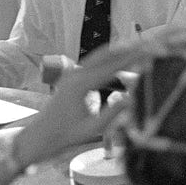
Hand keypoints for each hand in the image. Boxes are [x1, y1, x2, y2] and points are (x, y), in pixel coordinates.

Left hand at [14, 36, 158, 166]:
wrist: (35, 140)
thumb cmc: (61, 138)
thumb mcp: (91, 130)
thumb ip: (114, 113)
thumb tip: (135, 98)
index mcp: (80, 84)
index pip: (112, 66)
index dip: (133, 58)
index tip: (150, 51)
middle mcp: (76, 73)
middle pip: (106, 53)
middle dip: (128, 48)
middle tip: (148, 44)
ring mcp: (72, 74)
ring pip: (100, 56)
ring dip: (119, 52)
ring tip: (140, 49)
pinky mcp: (72, 78)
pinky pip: (95, 64)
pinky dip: (111, 61)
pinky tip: (123, 65)